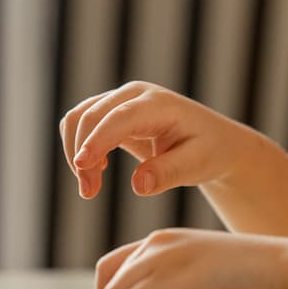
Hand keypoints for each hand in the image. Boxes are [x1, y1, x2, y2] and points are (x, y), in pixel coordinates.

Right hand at [60, 81, 248, 200]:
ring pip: (79, 117)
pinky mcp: (111, 111)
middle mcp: (135, 95)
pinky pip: (81, 122)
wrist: (212, 140)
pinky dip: (79, 146)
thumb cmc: (207, 151)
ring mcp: (121, 99)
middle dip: (82, 155)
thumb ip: (168, 173)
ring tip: (91, 187)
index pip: (119, 118)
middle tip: (89, 193)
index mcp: (159, 105)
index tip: (82, 165)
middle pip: (91, 116)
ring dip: (75, 152)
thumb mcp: (196, 165)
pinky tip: (97, 168)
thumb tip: (138, 185)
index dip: (98, 139)